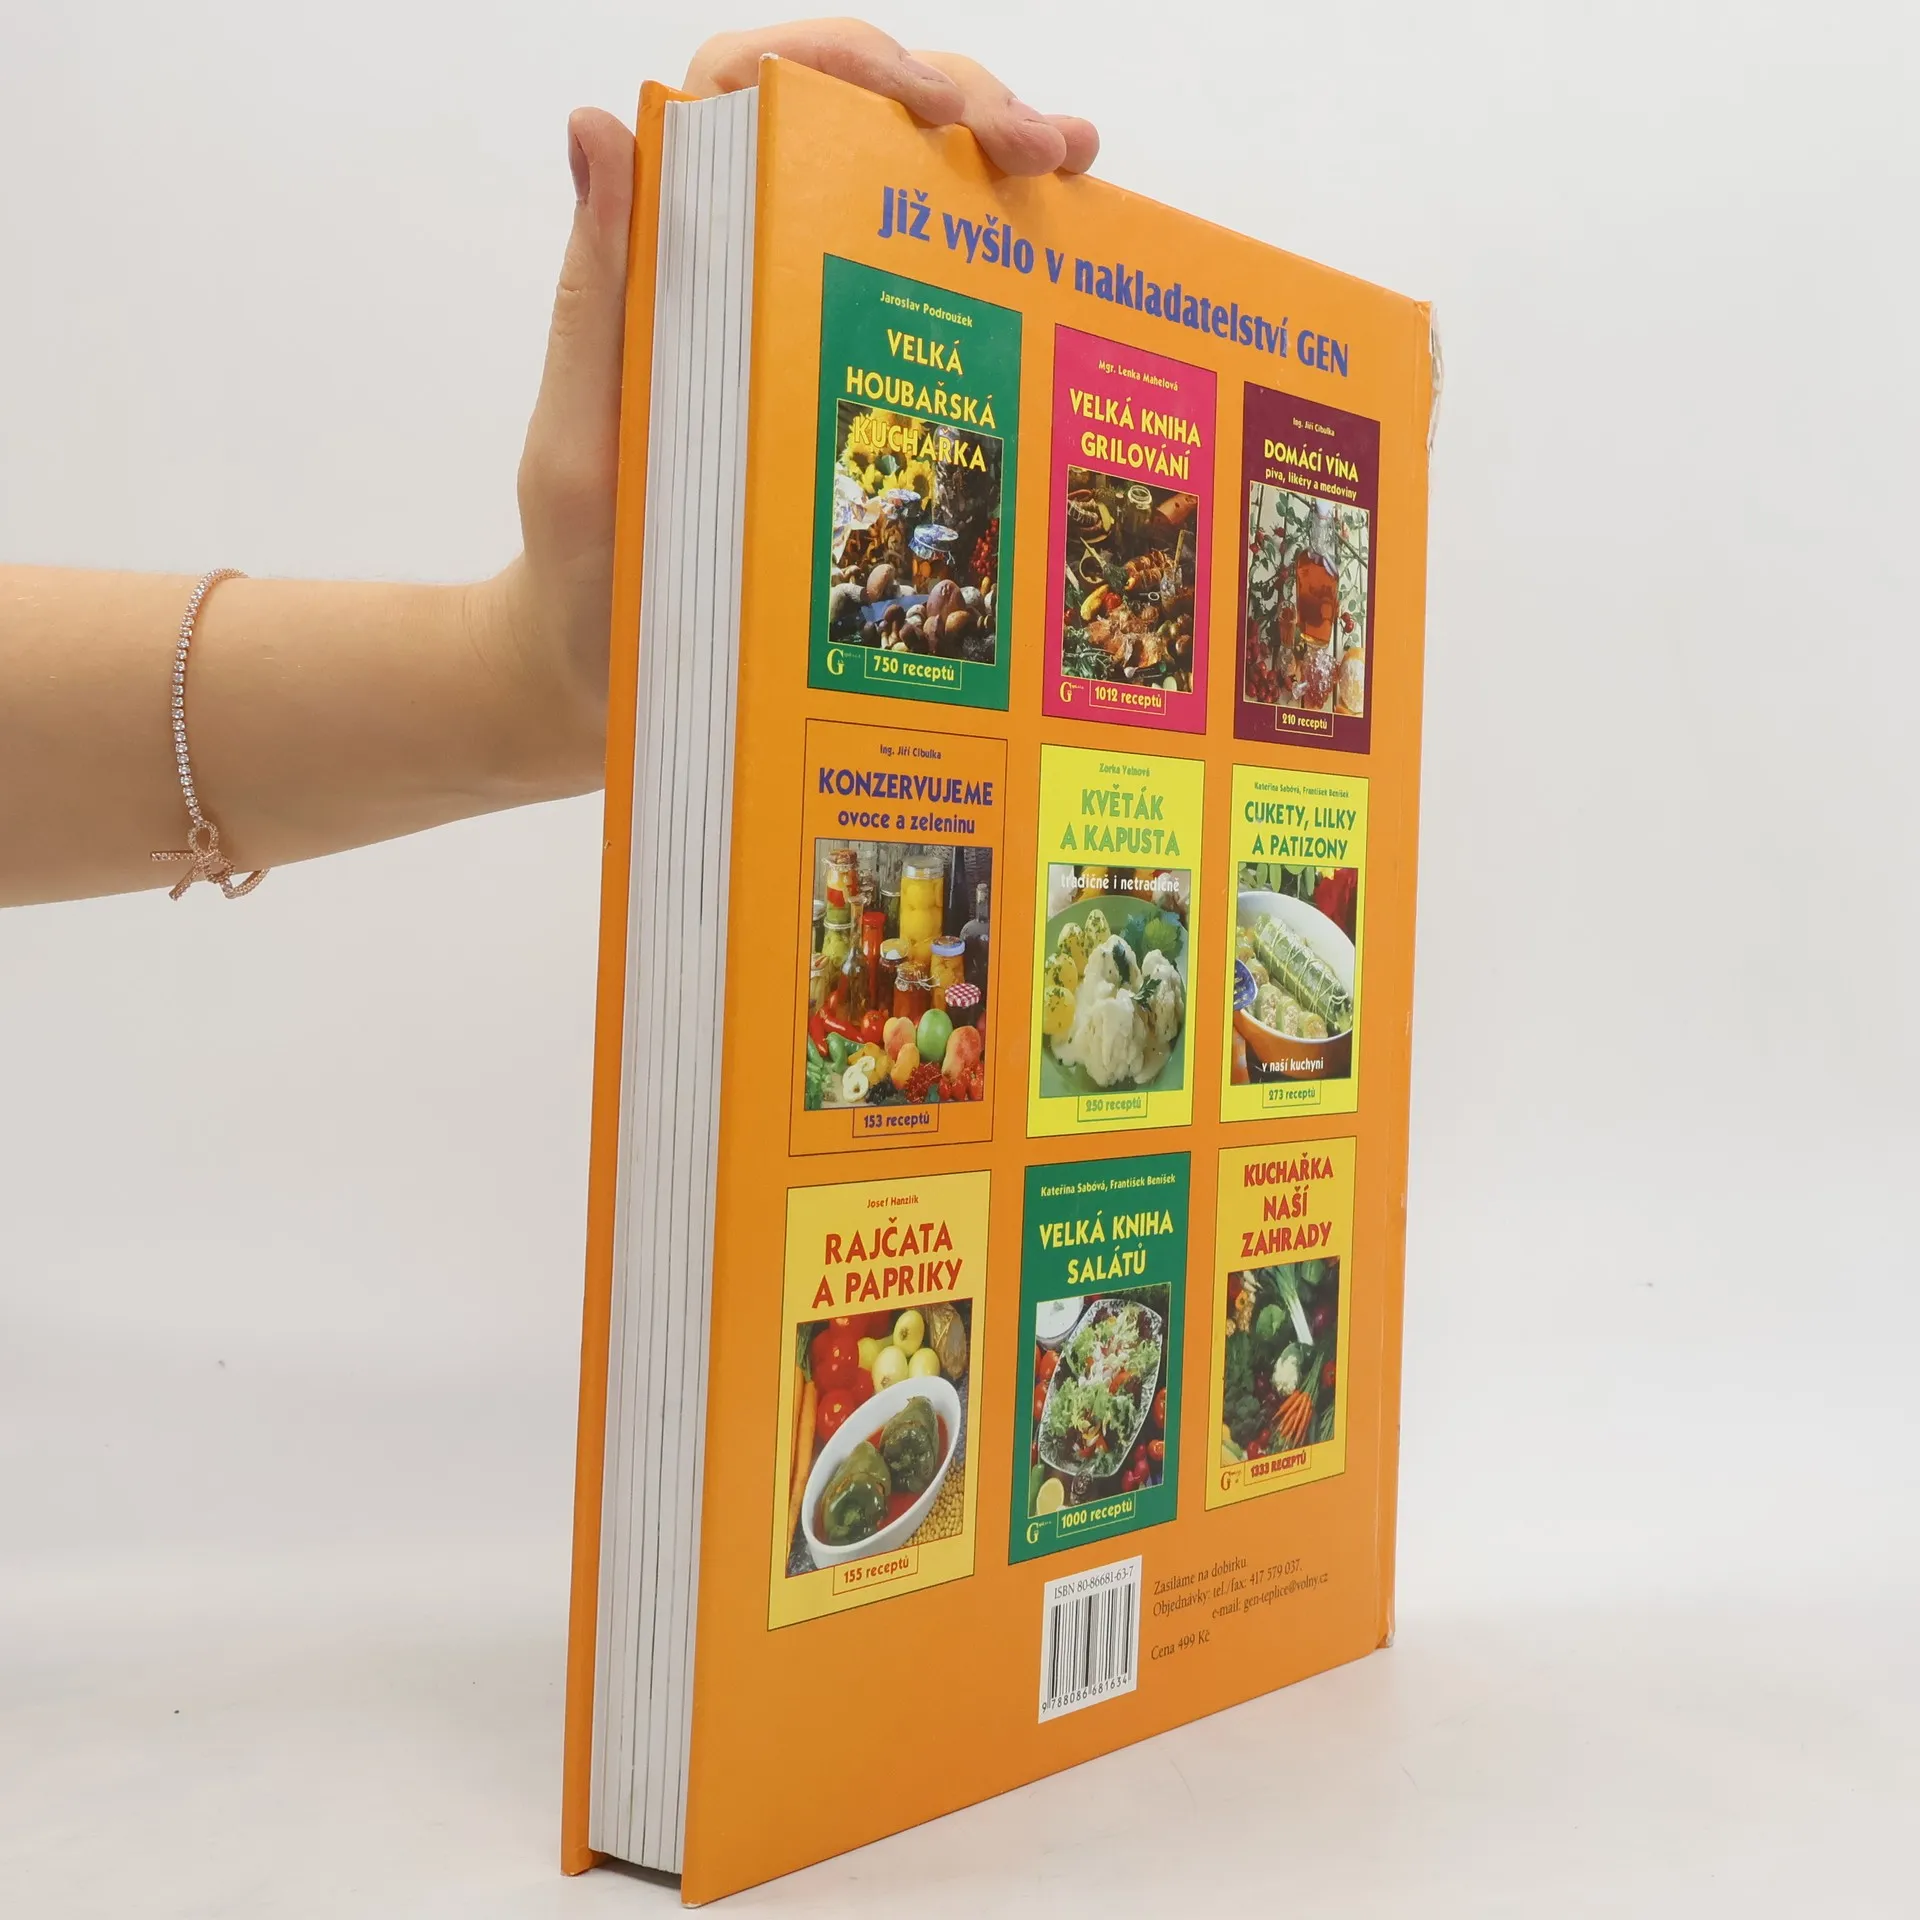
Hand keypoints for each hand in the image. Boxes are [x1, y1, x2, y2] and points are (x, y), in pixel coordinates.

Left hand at [493, 21, 1098, 780]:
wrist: (609, 673)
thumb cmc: (585, 568)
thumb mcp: (582, 441)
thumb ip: (596, 296)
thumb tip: (594, 124)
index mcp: (668, 253)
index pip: (747, 90)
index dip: (843, 63)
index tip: (927, 102)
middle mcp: (739, 262)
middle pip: (850, 118)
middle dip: (956, 101)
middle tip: (1042, 147)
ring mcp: (801, 319)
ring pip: (902, 188)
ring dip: (994, 156)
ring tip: (1073, 167)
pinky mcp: (844, 386)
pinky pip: (927, 299)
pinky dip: (998, 260)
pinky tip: (1063, 252)